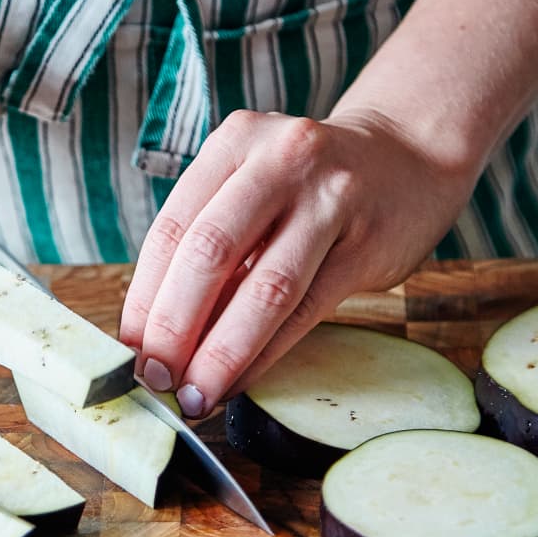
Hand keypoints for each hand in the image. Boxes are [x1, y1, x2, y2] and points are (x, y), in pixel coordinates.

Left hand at [119, 108, 474, 416]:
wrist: (408, 156)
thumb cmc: (311, 185)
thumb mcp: (254, 185)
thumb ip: (212, 244)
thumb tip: (157, 333)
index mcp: (235, 142)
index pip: (173, 228)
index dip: (145, 296)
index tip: (129, 348)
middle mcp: (280, 160)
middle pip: (210, 253)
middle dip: (174, 327)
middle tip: (155, 377)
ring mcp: (330, 198)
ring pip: (264, 288)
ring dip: (221, 352)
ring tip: (196, 394)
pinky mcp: (366, 243)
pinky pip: (305, 310)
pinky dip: (265, 353)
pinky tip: (240, 380)